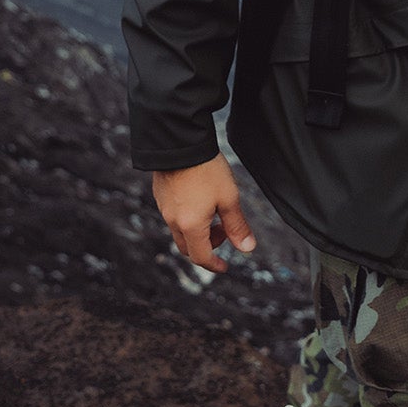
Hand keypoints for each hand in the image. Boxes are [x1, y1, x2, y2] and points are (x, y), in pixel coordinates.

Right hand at [152, 155, 256, 272]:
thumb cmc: (206, 169)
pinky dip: (187, 218)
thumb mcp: (229, 198)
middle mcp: (173, 220)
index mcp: (190, 226)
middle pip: (188, 247)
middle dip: (207, 246)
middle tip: (223, 230)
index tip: (224, 266)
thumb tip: (247, 248)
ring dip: (197, 231)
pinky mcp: (160, 194)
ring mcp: (163, 207)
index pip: (201, 257)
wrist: (179, 141)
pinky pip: (173, 215)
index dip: (214, 265)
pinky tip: (199, 199)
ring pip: (180, 231)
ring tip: (213, 211)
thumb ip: (237, 226)